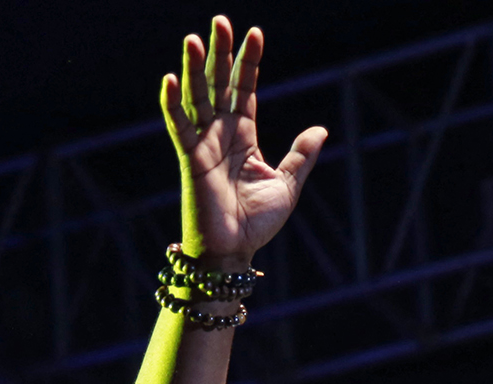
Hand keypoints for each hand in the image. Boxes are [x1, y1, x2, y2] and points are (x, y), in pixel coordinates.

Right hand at [160, 17, 326, 266]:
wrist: (236, 251)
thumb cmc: (257, 222)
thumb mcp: (287, 184)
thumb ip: (301, 155)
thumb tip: (321, 130)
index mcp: (244, 135)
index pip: (244, 89)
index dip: (249, 61)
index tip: (254, 33)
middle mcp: (221, 133)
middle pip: (218, 84)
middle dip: (219, 53)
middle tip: (221, 21)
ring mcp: (204, 144)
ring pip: (197, 98)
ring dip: (194, 69)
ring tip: (194, 39)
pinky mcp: (190, 160)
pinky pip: (179, 127)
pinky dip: (172, 104)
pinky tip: (171, 79)